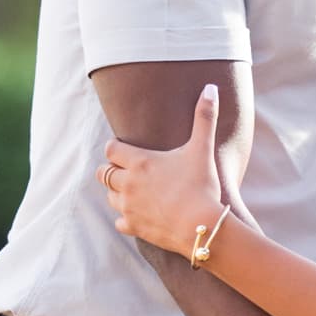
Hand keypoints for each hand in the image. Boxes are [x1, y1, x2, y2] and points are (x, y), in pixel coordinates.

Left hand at [97, 86, 225, 257]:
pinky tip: (138, 214)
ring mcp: (129, 207)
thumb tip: (211, 87)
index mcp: (139, 162)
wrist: (202, 226)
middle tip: (126, 169)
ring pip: (110, 197)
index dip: (115, 148)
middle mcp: (128, 184)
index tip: (124, 149)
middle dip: (111, 170)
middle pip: (103, 173)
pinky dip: (125, 218)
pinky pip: (119, 222)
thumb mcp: (202, 149)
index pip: (111, 150)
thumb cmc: (201, 185)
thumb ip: (205, 117)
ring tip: (133, 191)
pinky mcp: (134, 227)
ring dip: (117, 192)